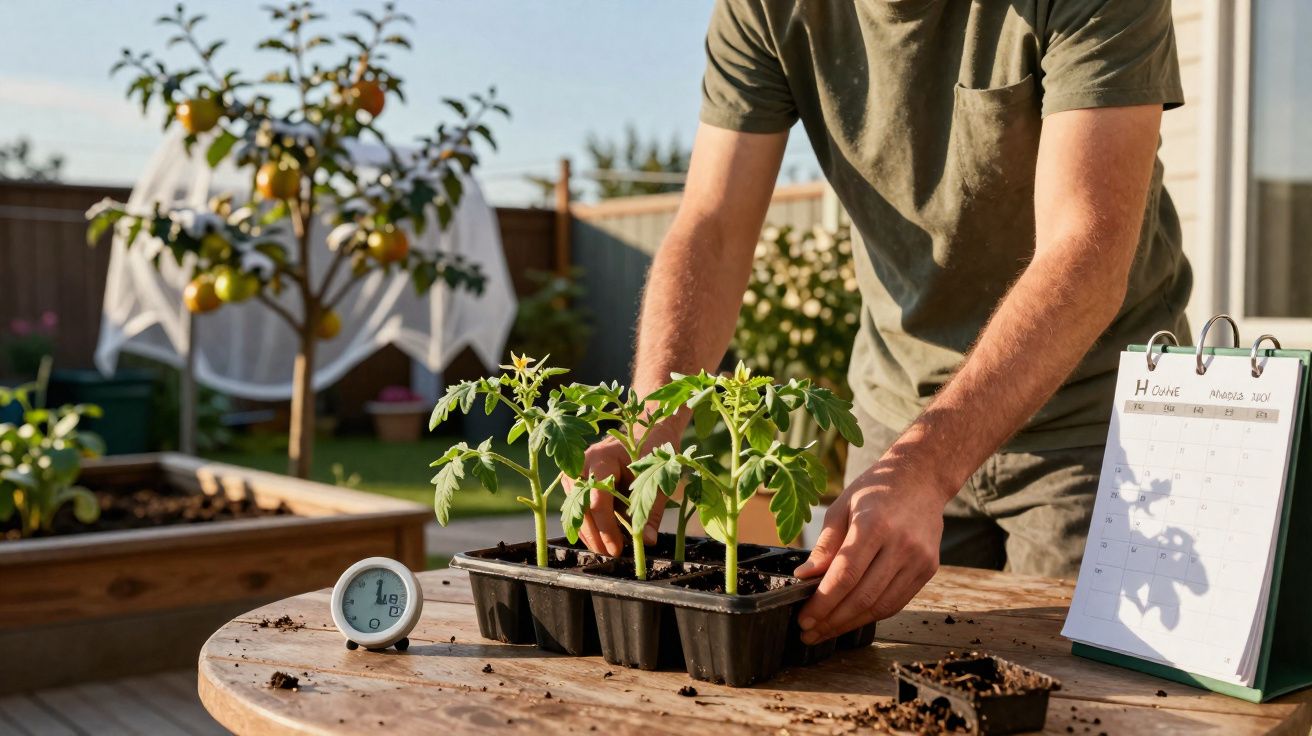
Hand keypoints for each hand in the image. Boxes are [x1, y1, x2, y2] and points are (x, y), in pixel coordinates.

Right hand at [566, 421, 681, 555]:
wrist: (647, 431)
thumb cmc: (653, 452)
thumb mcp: (656, 480)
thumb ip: (650, 510)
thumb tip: (646, 540)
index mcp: (602, 458)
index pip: (599, 500)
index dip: (606, 528)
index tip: (617, 549)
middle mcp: (582, 463)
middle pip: (582, 507)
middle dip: (594, 535)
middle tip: (610, 555)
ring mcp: (576, 471)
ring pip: (575, 509)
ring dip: (588, 532)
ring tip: (605, 550)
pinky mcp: (576, 481)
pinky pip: (578, 506)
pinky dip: (588, 524)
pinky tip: (599, 539)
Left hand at [793, 456, 948, 643]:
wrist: (922, 477)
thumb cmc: (875, 489)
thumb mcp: (842, 508)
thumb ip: (825, 546)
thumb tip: (804, 578)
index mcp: (874, 525)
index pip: (845, 576)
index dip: (823, 603)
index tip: (803, 619)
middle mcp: (901, 545)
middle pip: (863, 596)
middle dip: (832, 620)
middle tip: (808, 633)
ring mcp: (919, 559)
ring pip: (882, 606)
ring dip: (851, 624)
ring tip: (826, 631)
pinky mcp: (928, 569)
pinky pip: (898, 601)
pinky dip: (873, 614)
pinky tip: (851, 619)